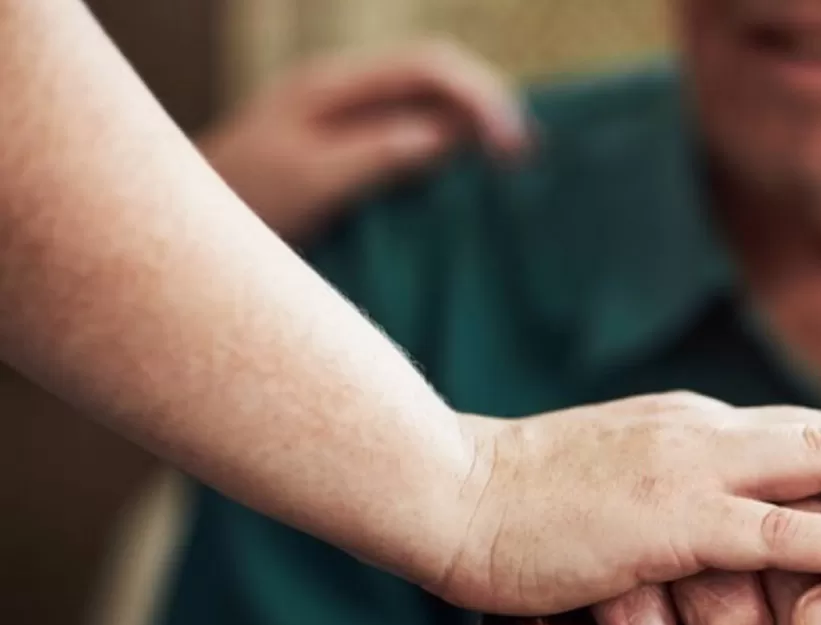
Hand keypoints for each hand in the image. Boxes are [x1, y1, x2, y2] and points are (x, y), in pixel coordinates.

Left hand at [199, 40, 526, 241]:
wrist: (176, 243)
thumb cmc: (234, 211)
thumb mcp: (310, 181)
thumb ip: (376, 153)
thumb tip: (446, 136)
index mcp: (332, 88)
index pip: (429, 67)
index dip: (481, 97)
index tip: (514, 146)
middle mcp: (343, 96)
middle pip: (437, 80)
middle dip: (488, 109)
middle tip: (525, 159)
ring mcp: (345, 125)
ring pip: (429, 107)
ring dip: (474, 130)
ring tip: (511, 169)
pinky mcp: (347, 159)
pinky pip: (412, 140)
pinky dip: (450, 154)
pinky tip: (469, 184)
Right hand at [430, 394, 820, 621]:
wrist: (442, 493)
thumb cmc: (512, 502)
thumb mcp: (602, 485)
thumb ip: (657, 500)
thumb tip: (686, 548)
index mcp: (687, 429)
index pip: (792, 434)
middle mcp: (701, 434)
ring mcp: (689, 471)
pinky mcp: (668, 521)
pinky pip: (778, 532)